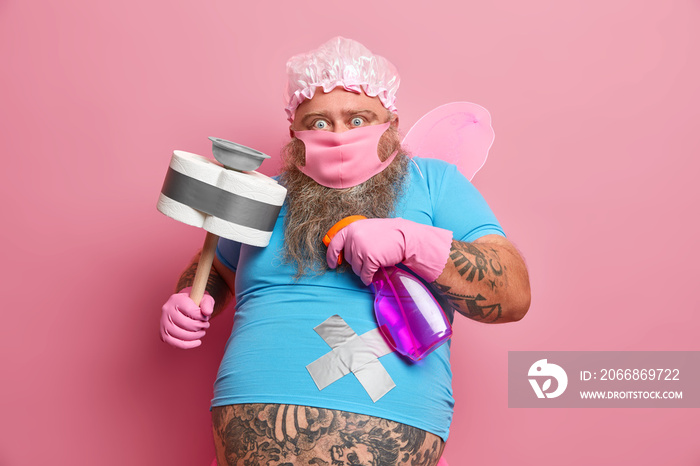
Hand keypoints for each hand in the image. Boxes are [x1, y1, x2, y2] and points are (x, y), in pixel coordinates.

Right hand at [160, 287, 214, 348]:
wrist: (186, 306)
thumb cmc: (196, 303)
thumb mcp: (204, 299)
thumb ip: (208, 303)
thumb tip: (207, 313)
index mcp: (176, 299)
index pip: (190, 311)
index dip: (202, 317)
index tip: (206, 317)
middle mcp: (166, 310)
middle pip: (185, 324)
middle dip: (199, 326)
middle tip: (206, 325)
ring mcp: (163, 322)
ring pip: (179, 334)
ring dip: (195, 336)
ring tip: (202, 332)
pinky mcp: (163, 333)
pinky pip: (174, 343)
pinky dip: (188, 345)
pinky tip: (198, 342)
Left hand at [326, 217, 452, 284]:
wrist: (405, 236)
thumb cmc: (389, 233)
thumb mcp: (368, 229)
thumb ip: (355, 237)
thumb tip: (345, 251)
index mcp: (352, 228)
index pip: (334, 243)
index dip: (331, 255)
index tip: (332, 264)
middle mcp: (354, 237)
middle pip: (348, 259)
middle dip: (357, 263)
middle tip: (369, 260)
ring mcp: (361, 248)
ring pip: (356, 268)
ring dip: (363, 271)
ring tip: (374, 265)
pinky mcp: (370, 258)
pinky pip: (365, 274)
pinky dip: (368, 278)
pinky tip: (372, 278)